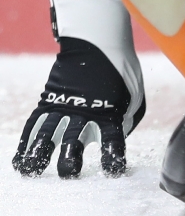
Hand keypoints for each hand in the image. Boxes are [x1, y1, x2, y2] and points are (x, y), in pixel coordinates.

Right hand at [12, 37, 144, 177]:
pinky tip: (20, 162)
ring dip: (40, 154)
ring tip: (32, 169)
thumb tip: (116, 140)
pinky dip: (26, 144)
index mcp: (110, 112)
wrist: (98, 43)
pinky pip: (34, 125)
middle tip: (68, 172)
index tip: (113, 170)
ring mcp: (65, 107)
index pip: (113, 139)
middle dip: (70, 159)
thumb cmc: (120, 74)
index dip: (113, 157)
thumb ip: (127, 120)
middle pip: (75, 140)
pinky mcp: (49, 102)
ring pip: (49, 133)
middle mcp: (85, 112)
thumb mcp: (134, 96)